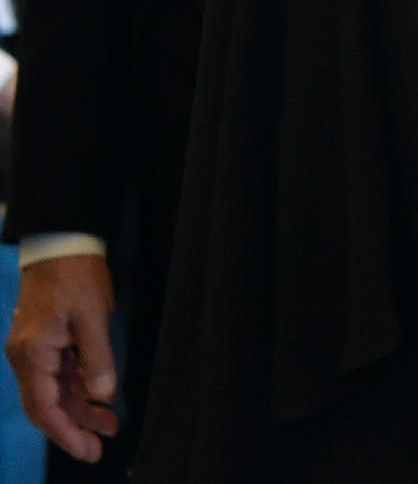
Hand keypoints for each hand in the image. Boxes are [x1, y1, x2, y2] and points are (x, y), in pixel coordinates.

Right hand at [7, 255, 118, 461]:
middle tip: (102, 444)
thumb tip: (101, 395)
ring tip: (111, 424)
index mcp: (32, 355)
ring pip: (55, 390)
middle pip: (48, 404)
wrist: (61, 246)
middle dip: (75, 426)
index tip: (87, 450)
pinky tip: (99, 397)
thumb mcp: (93, 317)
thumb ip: (97, 359)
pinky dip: (78, 388)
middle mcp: (26, 358)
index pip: (45, 407)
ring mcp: (34, 351)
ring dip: (81, 408)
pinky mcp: (45, 343)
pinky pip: (59, 374)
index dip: (65, 433)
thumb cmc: (76, 278)